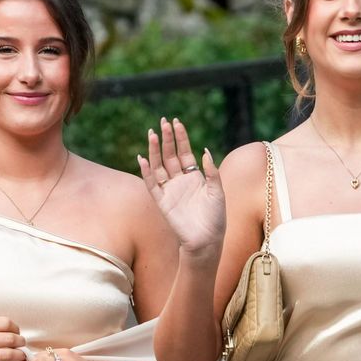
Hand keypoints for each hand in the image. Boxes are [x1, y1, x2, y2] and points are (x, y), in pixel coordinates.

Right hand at [138, 118, 224, 261]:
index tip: (177, 122)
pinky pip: (152, 184)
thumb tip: (204, 151)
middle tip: (163, 122)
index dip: (180, 137)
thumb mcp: (217, 191)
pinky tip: (142, 158)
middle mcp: (180, 181)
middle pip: (170, 155)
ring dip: (154, 150)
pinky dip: (146, 172)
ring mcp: (169, 190)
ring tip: (151, 134)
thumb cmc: (215, 217)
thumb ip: (211, 171)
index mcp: (194, 176)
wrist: (207, 239)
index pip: (184, 152)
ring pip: (159, 166)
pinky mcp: (162, 201)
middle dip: (166, 138)